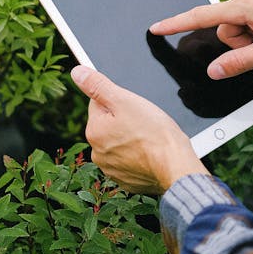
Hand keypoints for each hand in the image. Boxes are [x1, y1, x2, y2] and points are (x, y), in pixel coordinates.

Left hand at [70, 66, 208, 193]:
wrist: (175, 166)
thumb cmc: (154, 133)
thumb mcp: (124, 100)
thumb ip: (97, 85)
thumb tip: (77, 73)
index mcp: (94, 131)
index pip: (99, 105)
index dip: (119, 102)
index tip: (134, 110)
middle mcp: (97, 153)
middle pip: (108, 126)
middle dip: (124, 122)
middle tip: (144, 124)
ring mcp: (111, 169)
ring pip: (119, 144)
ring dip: (130, 139)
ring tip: (148, 139)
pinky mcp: (126, 180)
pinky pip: (129, 162)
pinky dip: (138, 157)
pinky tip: (150, 153)